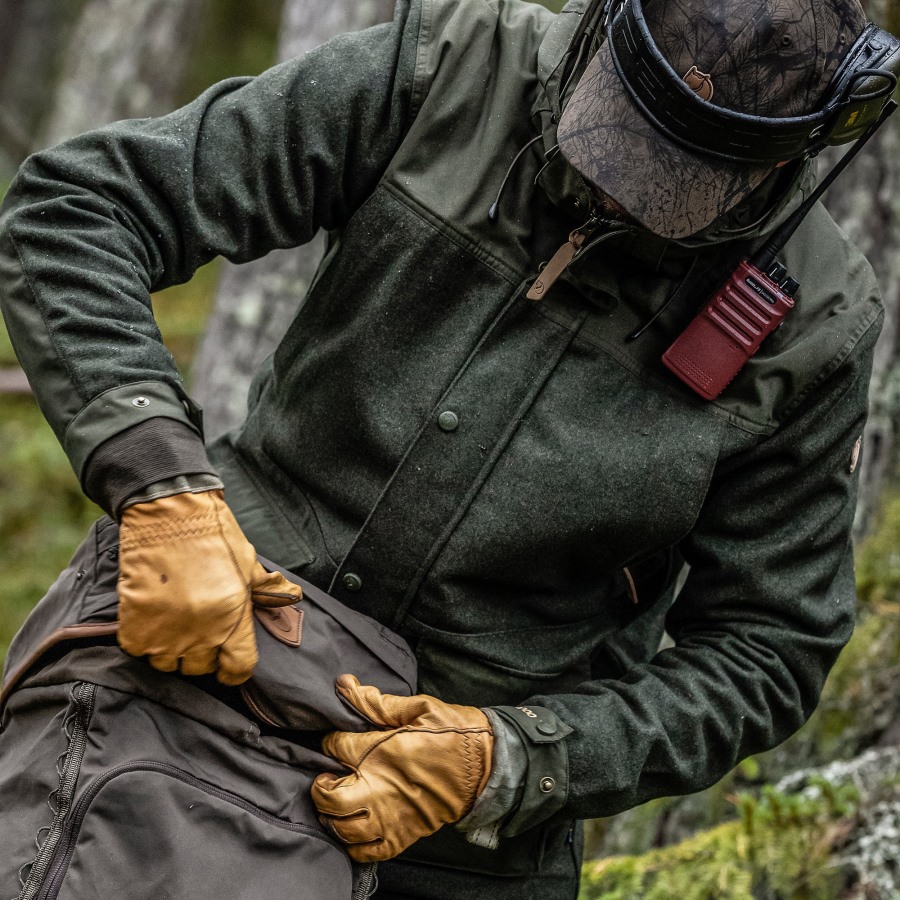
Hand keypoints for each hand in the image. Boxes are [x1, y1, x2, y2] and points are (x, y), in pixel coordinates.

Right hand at [116, 489, 302, 684]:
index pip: (239, 667)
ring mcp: (166, 630)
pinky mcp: (136, 623)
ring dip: (172, 651)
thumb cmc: (213, 533)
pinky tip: (152, 622)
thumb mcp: (247, 561)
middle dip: (202, 656)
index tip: (228, 666)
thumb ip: (268, 588)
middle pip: (200, 669)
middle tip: (199, 634)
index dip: (234, 670)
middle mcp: (201, 630)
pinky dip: (144, 641)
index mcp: (234, 615)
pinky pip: (139, 651)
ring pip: (168, 664)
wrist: (169, 511)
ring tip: (174, 628)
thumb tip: (292, 597)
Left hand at [311, 675, 493, 861]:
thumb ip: (377, 701)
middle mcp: (382, 788)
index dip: (330, 742)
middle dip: (321, 786)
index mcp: (384, 751)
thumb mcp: (418, 708)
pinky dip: (353, 844)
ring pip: (342, 828)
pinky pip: (366, 852)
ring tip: (339, 800)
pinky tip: (356, 825)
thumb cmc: (453, 732)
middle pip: (329, 797)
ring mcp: (391, 816)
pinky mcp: (403, 835)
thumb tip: (344, 684)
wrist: (486, 766)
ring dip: (332, 815)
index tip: (336, 740)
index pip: (336, 748)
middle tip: (328, 775)